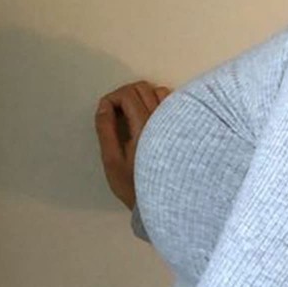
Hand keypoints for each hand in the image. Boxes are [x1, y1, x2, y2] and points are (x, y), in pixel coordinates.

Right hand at [95, 80, 171, 209]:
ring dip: (141, 97)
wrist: (166, 199)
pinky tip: (148, 117)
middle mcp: (163, 117)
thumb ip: (106, 130)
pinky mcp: (183, 122)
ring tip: (130, 115)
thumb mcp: (113, 161)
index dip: (111, 98)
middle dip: (124, 94)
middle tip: (114, 111)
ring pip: (157, 90)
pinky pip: (170, 100)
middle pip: (142, 88)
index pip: (128, 95)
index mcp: (145, 125)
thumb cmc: (136, 183)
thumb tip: (103, 106)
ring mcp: (176, 118)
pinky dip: (156, 101)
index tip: (104, 110)